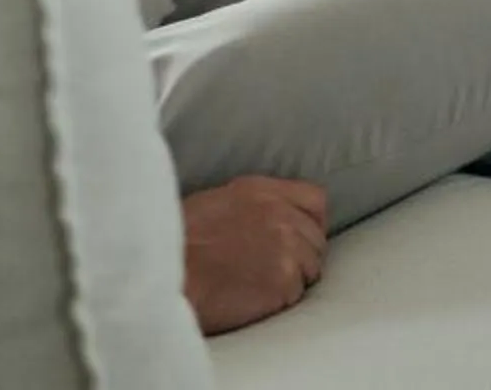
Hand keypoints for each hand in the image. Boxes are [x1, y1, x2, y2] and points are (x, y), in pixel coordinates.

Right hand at [181, 178, 327, 334]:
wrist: (172, 275)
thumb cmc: (182, 244)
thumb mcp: (218, 203)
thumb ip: (256, 205)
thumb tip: (277, 218)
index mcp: (260, 190)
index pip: (315, 199)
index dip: (310, 222)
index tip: (298, 237)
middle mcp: (278, 213)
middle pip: (317, 238)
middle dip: (301, 256)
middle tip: (269, 270)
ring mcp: (285, 245)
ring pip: (311, 269)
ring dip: (293, 280)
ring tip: (257, 283)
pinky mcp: (285, 279)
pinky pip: (298, 294)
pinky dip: (281, 300)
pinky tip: (254, 296)